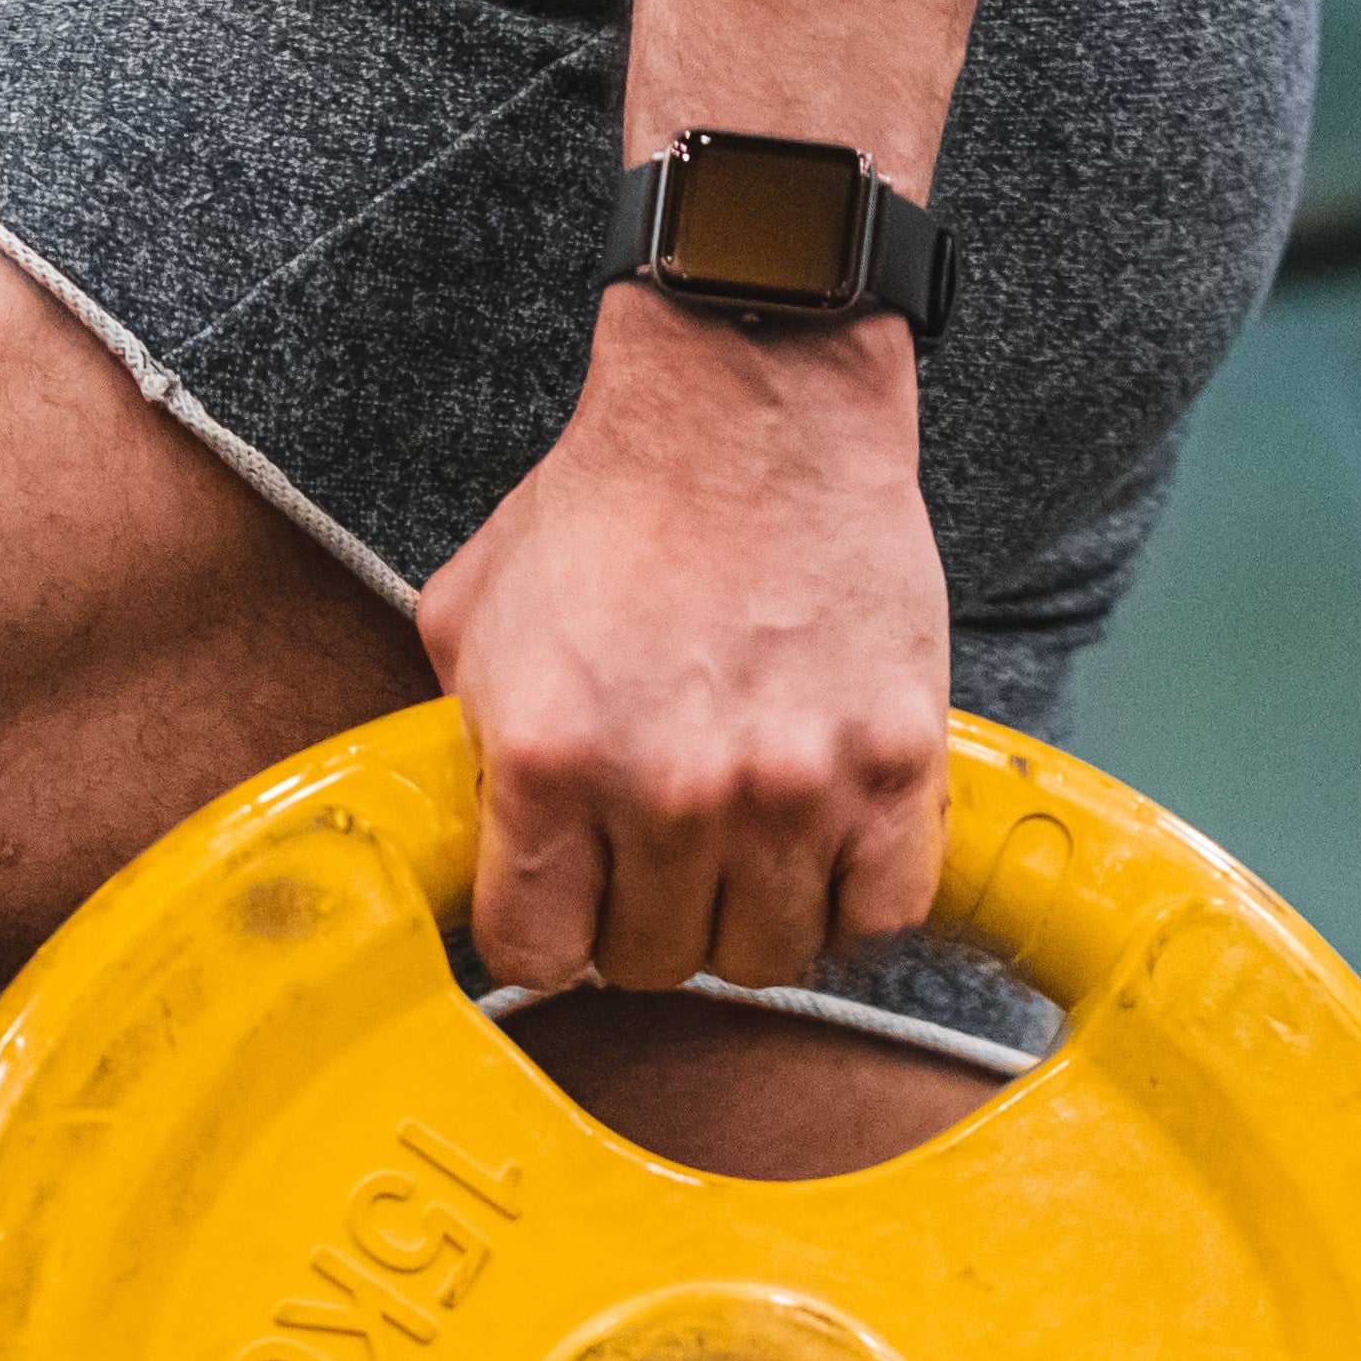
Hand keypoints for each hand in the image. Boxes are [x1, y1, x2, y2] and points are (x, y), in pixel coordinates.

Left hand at [417, 288, 948, 995]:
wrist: (752, 395)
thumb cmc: (614, 499)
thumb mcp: (473, 618)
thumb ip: (467, 748)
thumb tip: (466, 846)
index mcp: (549, 757)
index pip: (537, 955)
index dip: (553, 932)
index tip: (575, 903)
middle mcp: (670, 787)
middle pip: (654, 965)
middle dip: (650, 920)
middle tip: (663, 854)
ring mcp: (791, 785)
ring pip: (765, 959)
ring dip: (751, 918)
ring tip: (745, 847)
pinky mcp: (894, 766)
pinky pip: (878, 920)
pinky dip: (854, 902)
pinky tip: (826, 845)